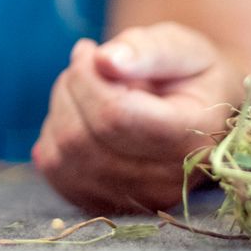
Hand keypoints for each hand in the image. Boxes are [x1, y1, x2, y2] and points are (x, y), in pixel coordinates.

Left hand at [33, 22, 244, 213]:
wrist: (195, 109)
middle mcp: (167, 181)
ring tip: (82, 84)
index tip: (91, 50)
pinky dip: (54, 134)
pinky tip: (77, 113)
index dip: (88, 78)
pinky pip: (55, 170)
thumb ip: (147, 49)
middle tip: (85, 61)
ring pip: (63, 155)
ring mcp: (136, 200)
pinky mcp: (106, 204)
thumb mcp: (181, 46)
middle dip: (71, 88)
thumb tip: (105, 60)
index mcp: (193, 136)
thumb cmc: (188, 72)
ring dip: (60, 109)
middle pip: (81, 137)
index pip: (114, 116)